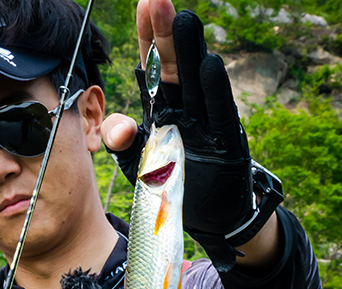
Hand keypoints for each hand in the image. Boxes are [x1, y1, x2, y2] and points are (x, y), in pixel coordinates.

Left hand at [101, 0, 276, 270]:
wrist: (205, 215)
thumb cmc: (171, 182)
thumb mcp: (138, 164)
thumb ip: (123, 144)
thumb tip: (117, 128)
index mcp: (162, 108)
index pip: (152, 68)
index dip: (148, 38)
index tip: (143, 6)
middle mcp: (185, 108)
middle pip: (173, 66)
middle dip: (165, 34)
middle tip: (158, 1)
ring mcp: (205, 122)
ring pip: (196, 82)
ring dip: (189, 52)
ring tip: (183, 20)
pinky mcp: (224, 142)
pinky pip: (218, 113)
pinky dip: (214, 90)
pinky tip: (208, 65)